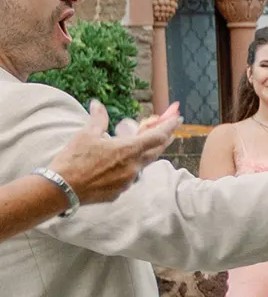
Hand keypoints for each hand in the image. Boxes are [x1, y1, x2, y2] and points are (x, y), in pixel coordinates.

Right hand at [47, 101, 179, 204]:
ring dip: (144, 154)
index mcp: (128, 150)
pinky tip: (118, 164)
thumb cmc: (74, 160)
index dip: (169, 126)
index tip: (177, 118)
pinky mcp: (119, 192)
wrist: (62, 188)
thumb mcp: (86, 135)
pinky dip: (128, 167)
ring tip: (139, 145)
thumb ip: (98, 119)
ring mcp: (128, 181)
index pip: (157, 136)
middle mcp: (134, 167)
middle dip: (163, 139)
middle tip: (168, 131)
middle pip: (156, 151)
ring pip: (142, 164)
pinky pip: (128, 177)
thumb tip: (97, 104)